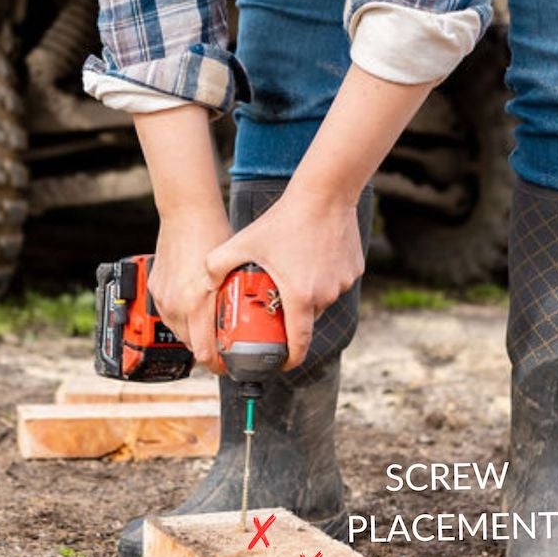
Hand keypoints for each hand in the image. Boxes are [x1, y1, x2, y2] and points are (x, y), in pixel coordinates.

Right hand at [151, 210, 232, 371]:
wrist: (185, 213)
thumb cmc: (212, 235)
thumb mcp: (232, 273)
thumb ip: (233, 302)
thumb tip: (247, 323)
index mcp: (197, 304)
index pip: (204, 352)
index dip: (218, 365)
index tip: (228, 366)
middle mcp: (176, 305)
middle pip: (191, 345)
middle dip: (208, 349)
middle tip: (225, 347)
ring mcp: (163, 298)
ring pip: (179, 331)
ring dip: (194, 333)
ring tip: (211, 329)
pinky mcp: (155, 289)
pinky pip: (168, 314)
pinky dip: (182, 316)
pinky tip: (195, 309)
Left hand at [204, 186, 362, 369]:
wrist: (326, 193)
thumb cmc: (285, 219)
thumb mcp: (244, 241)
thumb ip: (217, 264)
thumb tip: (203, 282)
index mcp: (299, 296)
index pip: (298, 343)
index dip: (289, 359)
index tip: (280, 363)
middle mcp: (325, 295)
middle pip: (306, 319)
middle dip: (290, 318)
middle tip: (274, 305)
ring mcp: (343, 283)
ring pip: (321, 300)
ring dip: (306, 296)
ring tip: (291, 274)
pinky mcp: (354, 270)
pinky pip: (336, 283)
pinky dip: (322, 279)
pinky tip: (310, 259)